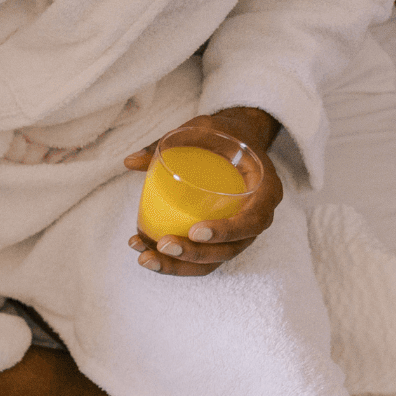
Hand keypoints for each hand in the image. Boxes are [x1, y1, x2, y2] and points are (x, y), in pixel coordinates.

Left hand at [123, 108, 281, 275]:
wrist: (237, 141)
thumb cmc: (224, 135)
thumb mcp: (203, 128)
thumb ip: (170, 141)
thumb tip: (129, 161)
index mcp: (265, 190)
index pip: (253, 220)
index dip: (227, 231)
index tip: (195, 231)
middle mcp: (256, 217)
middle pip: (229, 250)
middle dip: (194, 254)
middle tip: (163, 245)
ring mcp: (239, 234)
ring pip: (211, 262)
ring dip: (178, 266)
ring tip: (145, 258)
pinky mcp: (220, 240)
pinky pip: (200, 258)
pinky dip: (173, 262)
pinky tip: (144, 252)